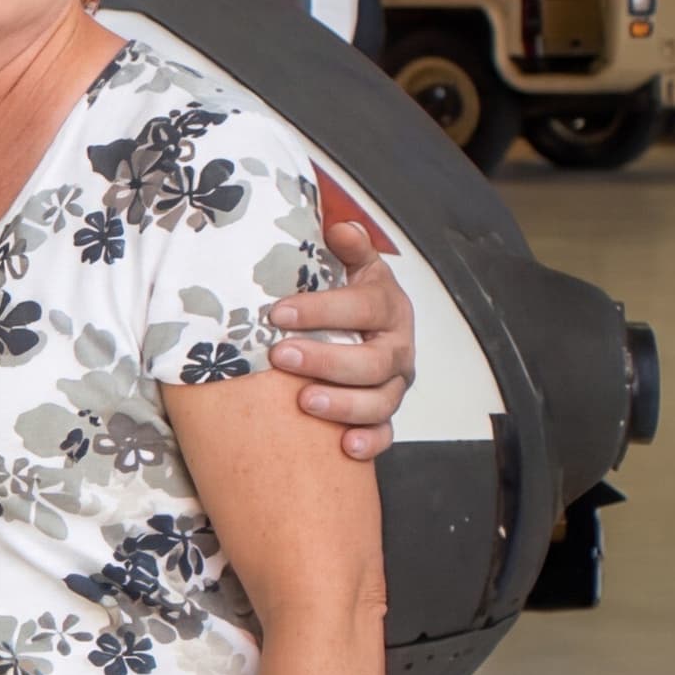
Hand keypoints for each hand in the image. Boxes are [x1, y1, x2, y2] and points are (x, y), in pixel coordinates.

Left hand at [268, 221, 416, 459]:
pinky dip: (370, 442)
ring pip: (381, 400)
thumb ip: (348, 247)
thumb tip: (340, 227)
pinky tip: (346, 447)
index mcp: (388, 307)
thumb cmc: (344, 299)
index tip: (278, 311)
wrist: (361, 331)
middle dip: (326, 360)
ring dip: (344, 404)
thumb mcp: (348, 266)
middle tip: (280, 355)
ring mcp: (393, 385)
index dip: (323, 309)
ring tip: (304, 403)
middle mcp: (396, 347)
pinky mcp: (385, 415)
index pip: (364, 306)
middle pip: (373, 360)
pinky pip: (386, 434)